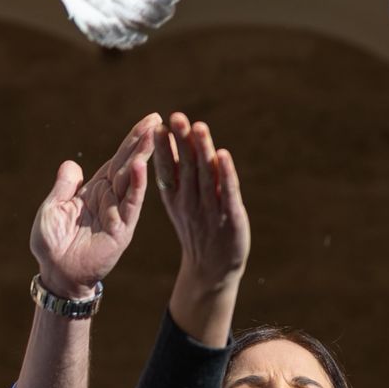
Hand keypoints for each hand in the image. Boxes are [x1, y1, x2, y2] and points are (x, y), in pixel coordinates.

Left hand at [30, 114, 160, 296]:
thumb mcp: (52, 208)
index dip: (130, 141)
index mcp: (95, 190)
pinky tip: (140, 168)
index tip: (148, 122)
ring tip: (153, 137)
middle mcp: (110, 199)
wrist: (57, 275)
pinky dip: (136, 187)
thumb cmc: (51, 244)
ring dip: (143, 158)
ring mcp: (118, 214)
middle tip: (159, 121)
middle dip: (142, 143)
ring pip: (133, 181)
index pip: (116, 160)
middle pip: (128, 165)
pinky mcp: (121, 231)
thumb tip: (72, 164)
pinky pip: (130, 206)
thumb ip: (64, 187)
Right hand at [154, 112, 250, 297]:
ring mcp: (211, 210)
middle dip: (181, 141)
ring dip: (202, 151)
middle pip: (186, 168)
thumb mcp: (180, 204)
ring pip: (205, 176)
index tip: (157, 126)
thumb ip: (177, 174)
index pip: (167, 170)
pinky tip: (223, 155)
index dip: (163, 149)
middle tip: (176, 117)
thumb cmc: (197, 230)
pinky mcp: (232, 217)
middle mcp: (190, 203)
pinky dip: (226, 174)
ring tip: (198, 127)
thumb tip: (169, 139)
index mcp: (175, 199)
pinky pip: (228, 193)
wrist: (212, 271)